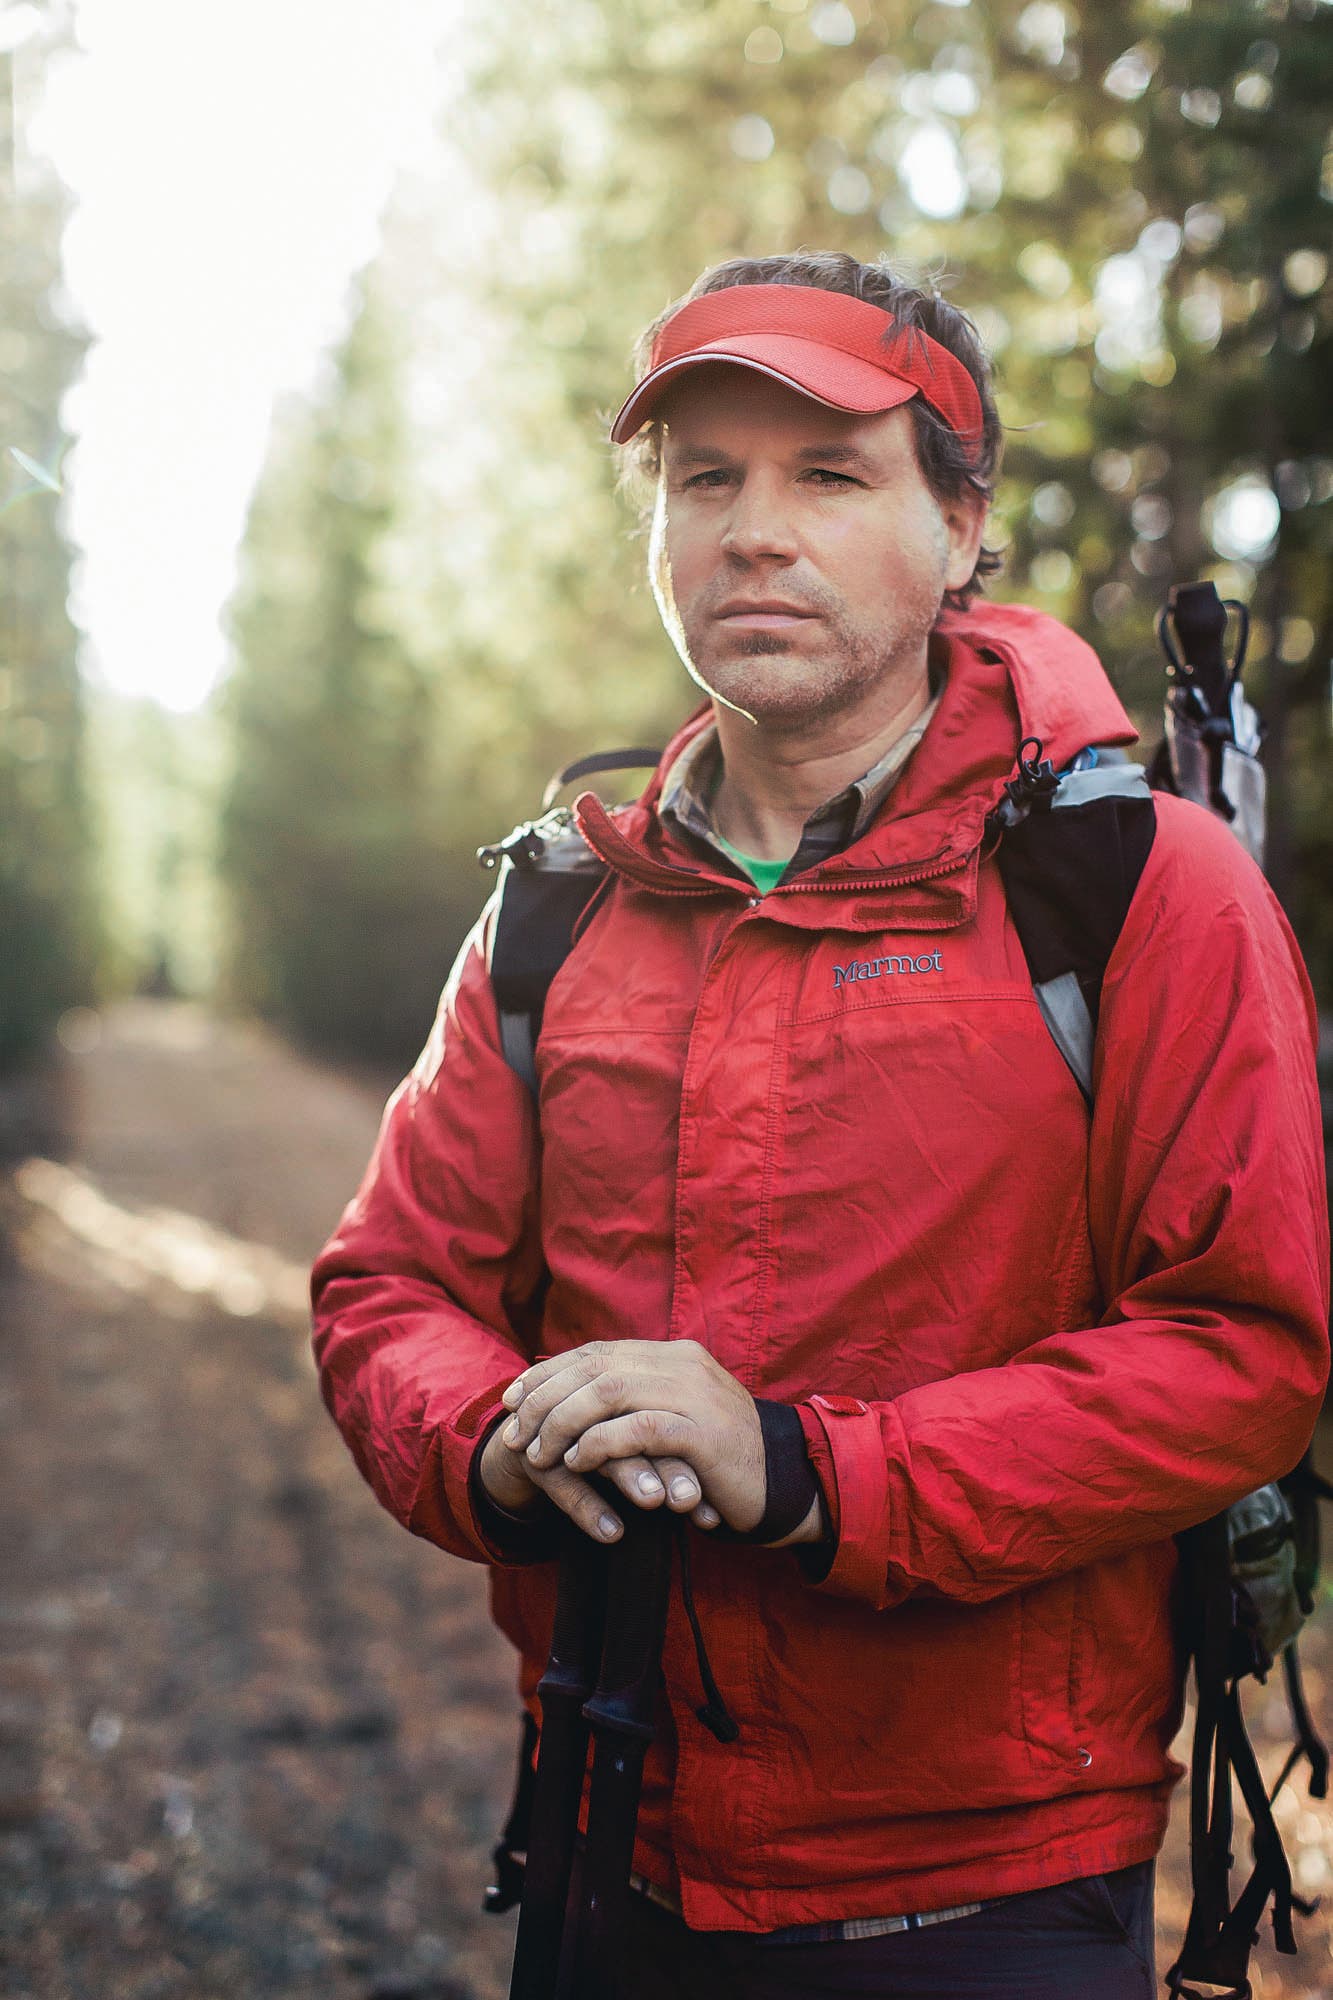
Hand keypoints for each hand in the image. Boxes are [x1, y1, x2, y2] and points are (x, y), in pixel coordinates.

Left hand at [499, 1339, 767, 1535]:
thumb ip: (638, 1403)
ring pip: (609, 1392)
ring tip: (538, 1454)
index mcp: (674, 1356)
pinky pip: (637, 1430)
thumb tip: (576, 1400)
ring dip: (563, 1422)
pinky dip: (598, 1444)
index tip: (512, 1398)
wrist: (787, 1484)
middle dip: (545, 1399)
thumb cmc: (722, 1459)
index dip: (548, 1372)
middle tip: (514, 1432)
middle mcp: (683, 1366)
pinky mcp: (703, 1435)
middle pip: (595, 1367)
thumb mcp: (677, 1419)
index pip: (597, 1352)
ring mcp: (695, 1396)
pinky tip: (576, 1463)